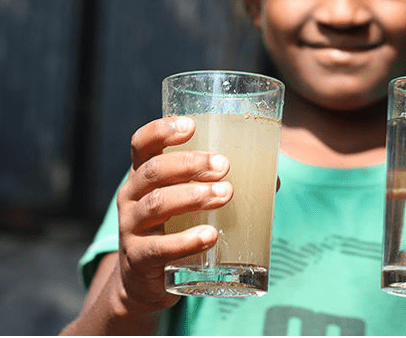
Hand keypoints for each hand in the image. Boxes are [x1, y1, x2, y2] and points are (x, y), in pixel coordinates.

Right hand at [115, 116, 231, 313]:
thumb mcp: (189, 201)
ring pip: (156, 204)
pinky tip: (210, 235)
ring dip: (193, 196)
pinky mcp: (138, 259)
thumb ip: (222, 184)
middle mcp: (131, 196)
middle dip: (190, 164)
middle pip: (153, 171)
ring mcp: (131, 228)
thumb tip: (273, 179)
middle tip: (224, 165)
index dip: (162, 130)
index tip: (191, 125)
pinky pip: (158, 248)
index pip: (142, 143)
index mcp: (144, 175)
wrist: (147, 280)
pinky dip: (186, 241)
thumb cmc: (176, 227)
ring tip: (226, 194)